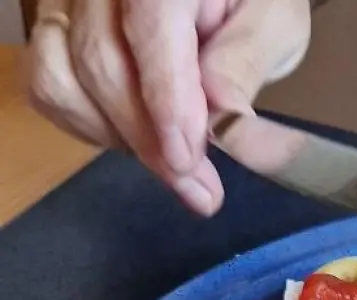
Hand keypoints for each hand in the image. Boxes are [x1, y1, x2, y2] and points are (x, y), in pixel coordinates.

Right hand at [25, 0, 312, 215]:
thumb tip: (221, 117)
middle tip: (200, 190)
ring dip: (116, 137)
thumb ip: (244, 64)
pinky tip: (139, 142)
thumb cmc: (253, 1)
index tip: (186, 159)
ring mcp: (70, 4)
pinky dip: (89, 126)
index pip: (151, 27)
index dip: (165, 101)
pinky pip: (50, 88)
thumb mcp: (273, 24)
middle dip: (149, 140)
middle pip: (100, 63)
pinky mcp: (57, 30)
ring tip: (175, 166)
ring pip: (62, 80)